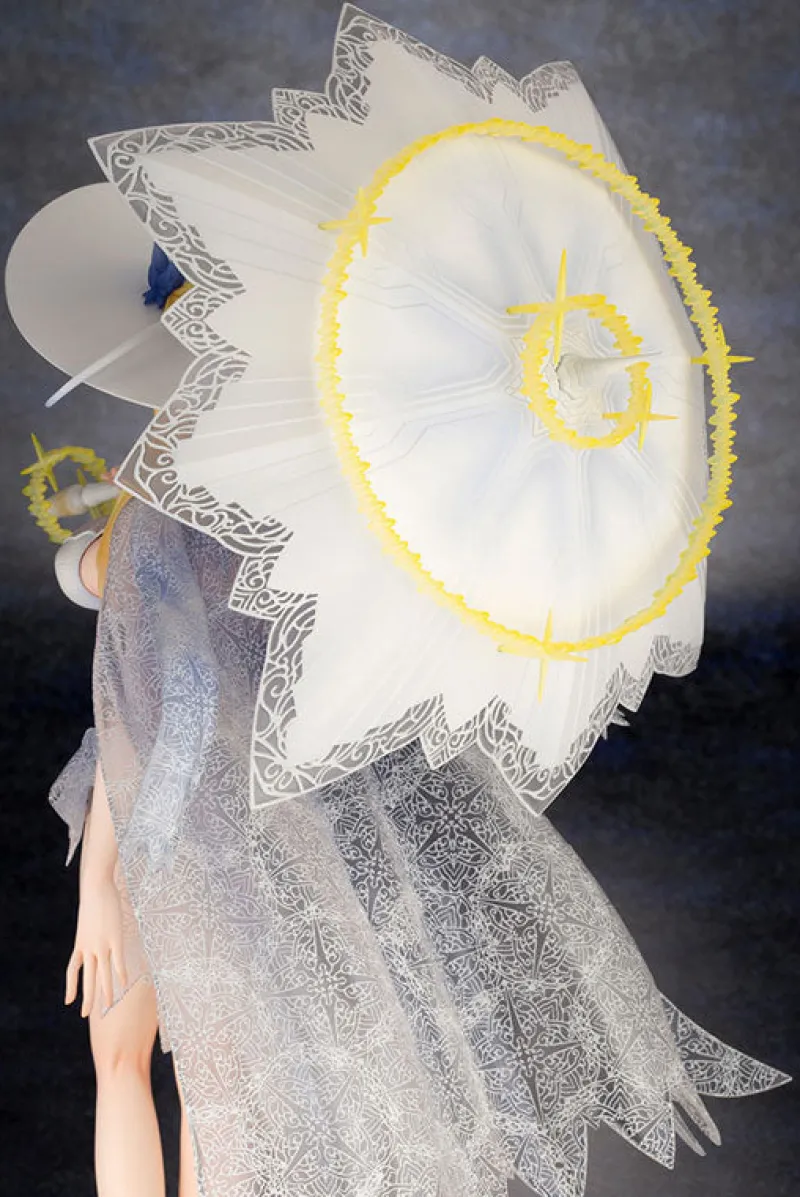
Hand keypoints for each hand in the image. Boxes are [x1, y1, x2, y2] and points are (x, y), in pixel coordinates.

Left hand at [65, 876, 128, 1016]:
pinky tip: (124, 983)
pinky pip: (117, 961)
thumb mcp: (87, 922)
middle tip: (86, 1014)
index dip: (71, 987)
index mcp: (79, 944)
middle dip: (87, 998)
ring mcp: (101, 944)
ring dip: (105, 991)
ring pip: (103, 973)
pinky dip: (120, 974)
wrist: (96, 888)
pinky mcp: (115, 938)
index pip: (72, 970)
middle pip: (87, 978)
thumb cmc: (94, 901)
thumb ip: (90, 934)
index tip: (68, 1002)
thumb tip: (94, 938)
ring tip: (108, 1005)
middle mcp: (88, 948)